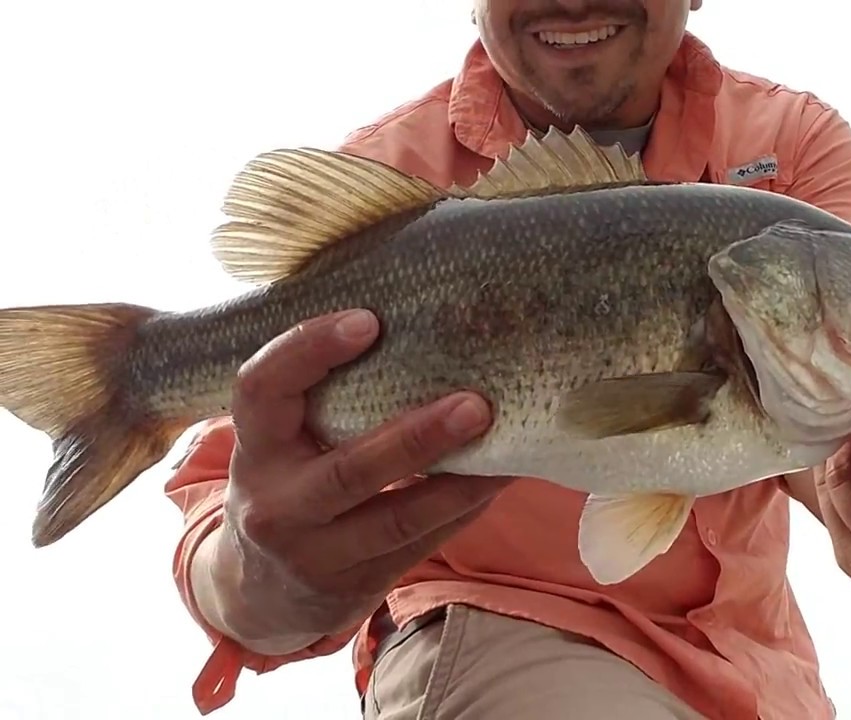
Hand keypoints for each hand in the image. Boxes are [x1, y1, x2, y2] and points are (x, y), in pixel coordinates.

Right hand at [193, 309, 512, 650]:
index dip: (308, 350)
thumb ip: (319, 397)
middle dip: (417, 437)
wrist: (260, 595)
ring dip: (460, 482)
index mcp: (254, 450)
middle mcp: (276, 505)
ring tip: (507, 446)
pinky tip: (498, 478)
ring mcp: (315, 553)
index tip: (369, 321)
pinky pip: (420, 544)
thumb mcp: (279, 444)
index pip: (261, 391)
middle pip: (350, 470)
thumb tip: (418, 328)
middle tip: (476, 403)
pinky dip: (464, 508)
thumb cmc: (288, 484)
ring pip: (397, 518)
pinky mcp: (355, 586)